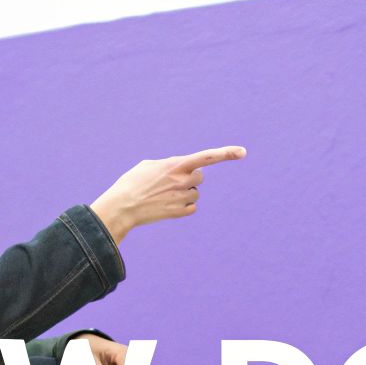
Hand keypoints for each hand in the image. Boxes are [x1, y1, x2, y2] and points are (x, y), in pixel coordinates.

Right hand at [90, 145, 245, 242]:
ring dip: (184, 193)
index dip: (226, 153)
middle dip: (189, 178)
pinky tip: (166, 206)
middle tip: (170, 182)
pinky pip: (192, 208)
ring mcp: (183, 197)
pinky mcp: (181, 212)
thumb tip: (180, 169)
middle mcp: (183, 180)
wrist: (123, 207)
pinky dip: (182, 207)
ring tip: (163, 195)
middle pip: (200, 177)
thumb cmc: (132, 183)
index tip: (242, 152)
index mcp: (176, 165)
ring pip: (195, 193)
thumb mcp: (149, 165)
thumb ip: (169, 164)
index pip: (207, 156)